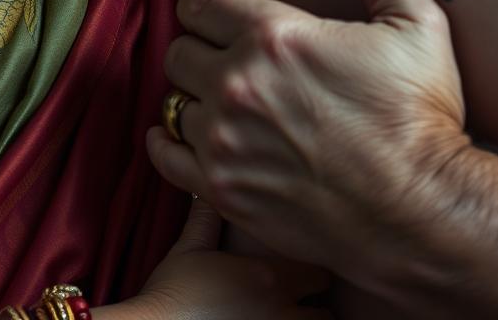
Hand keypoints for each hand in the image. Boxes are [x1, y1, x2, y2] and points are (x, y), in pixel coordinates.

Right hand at [114, 199, 329, 318]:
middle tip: (295, 303)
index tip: (298, 270)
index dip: (311, 272)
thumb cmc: (172, 293)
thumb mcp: (188, 250)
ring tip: (280, 319)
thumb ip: (205, 219)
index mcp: (270, 278)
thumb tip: (209, 190)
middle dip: (314, 308)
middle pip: (326, 314)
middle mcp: (283, 313)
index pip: (319, 273)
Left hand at [147, 0, 469, 291]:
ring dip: (195, 101)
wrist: (427, 212)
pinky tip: (187, 139)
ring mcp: (224, 140)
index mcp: (273, 35)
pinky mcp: (222, 189)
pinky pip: (163, 155)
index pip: (196, 4)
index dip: (206, 11)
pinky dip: (169, 145)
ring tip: (224, 108)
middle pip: (178, 52)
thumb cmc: (421, 116)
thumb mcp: (417, 21)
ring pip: (172, 103)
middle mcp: (237, 83)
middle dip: (200, 54)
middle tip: (227, 67)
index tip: (220, 24)